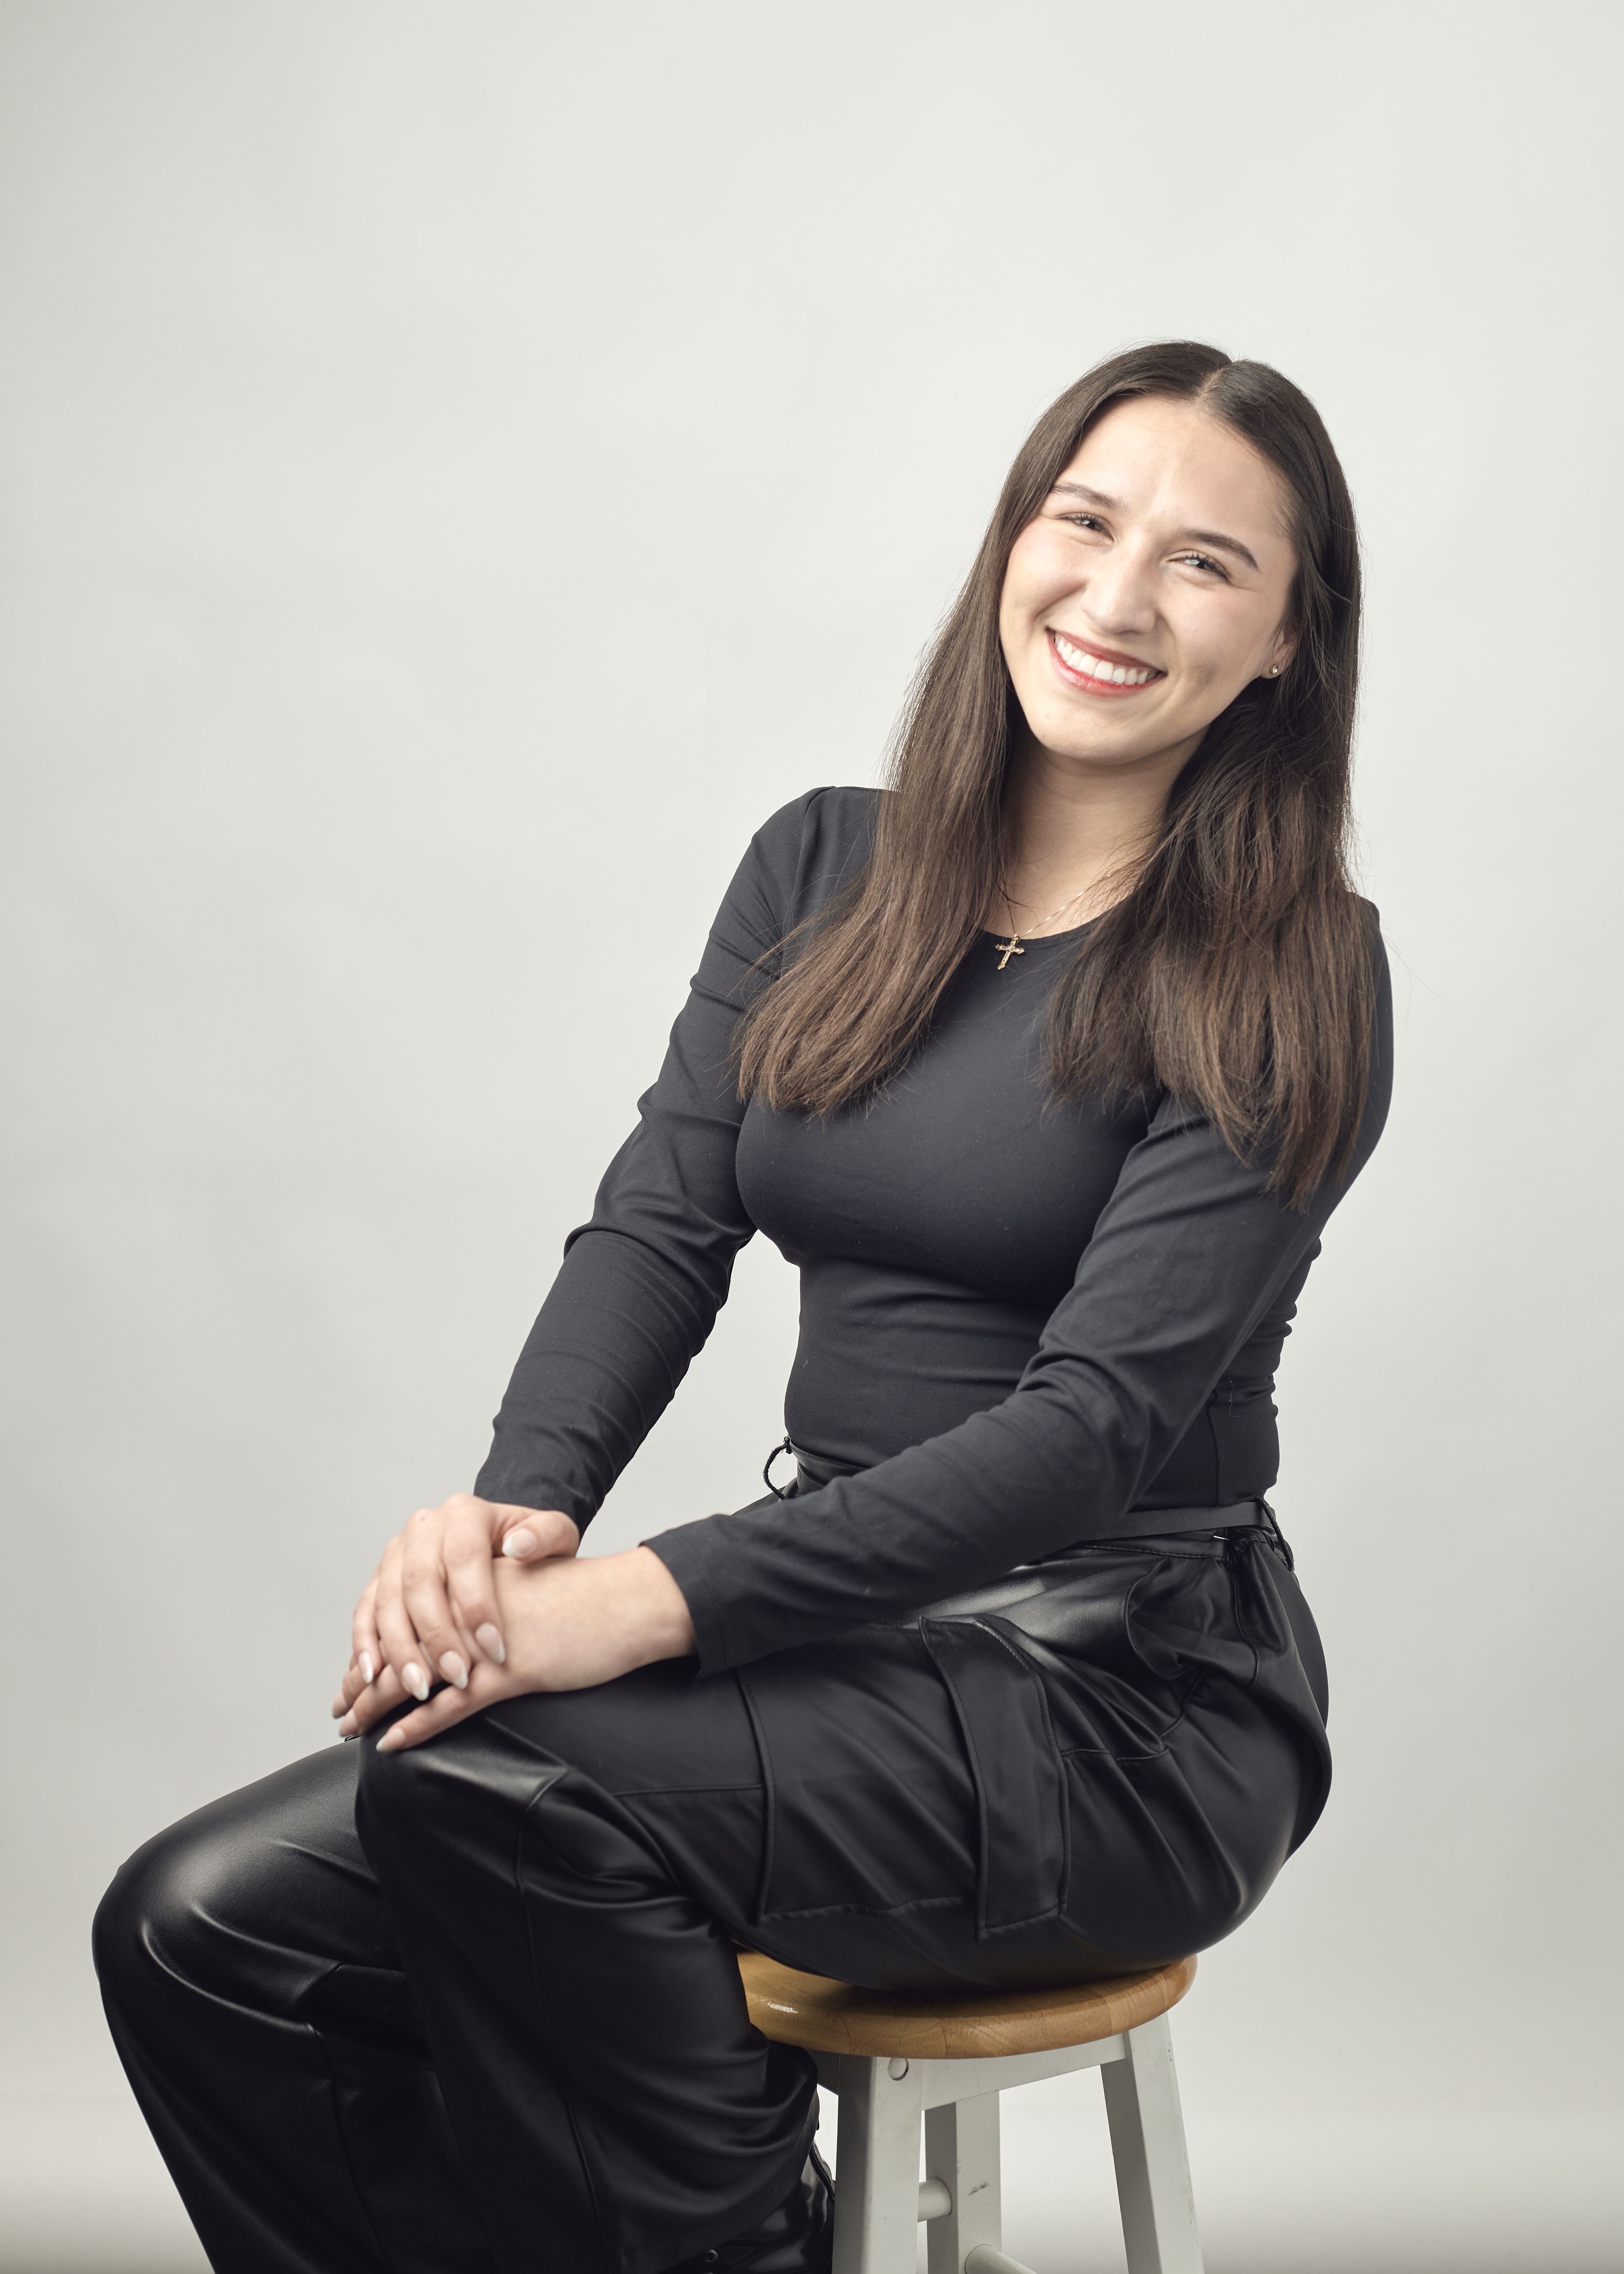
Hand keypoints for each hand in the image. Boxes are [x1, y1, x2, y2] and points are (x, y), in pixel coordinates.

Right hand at [334, 1493, 579, 1719]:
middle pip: (420, 1582)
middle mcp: (424, 1527)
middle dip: (437, 1635)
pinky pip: (364, 1610)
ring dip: (400, 1648)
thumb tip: (520, 1545)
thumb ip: (548, 1535)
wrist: (501, 1540)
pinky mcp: (380, 1577)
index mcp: (464, 1512)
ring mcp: (396, 1551)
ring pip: (387, 1600)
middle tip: (458, 1676)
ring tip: (419, 1687)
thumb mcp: (555, 1534)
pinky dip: (366, 1643)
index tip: (497, 1650)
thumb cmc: (530, 1546)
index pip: (464, 1557)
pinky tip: (373, 1674)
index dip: (478, 1606)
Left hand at [336, 1546, 697, 1749]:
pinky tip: (394, 1741)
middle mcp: (470, 1605)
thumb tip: (451, 1633)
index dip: (375, 1647)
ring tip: (352, 1727)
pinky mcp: (510, 1670)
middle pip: (401, 1644)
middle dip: (364, 1681)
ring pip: (417, 1675)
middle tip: (340, 1708)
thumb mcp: (523, 1594)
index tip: (354, 1675)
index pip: (406, 1612)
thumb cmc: (582, 1603)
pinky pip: (452, 1704)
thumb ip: (484, 1605)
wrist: (629, 1601)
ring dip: (377, 1704)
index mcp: (470, 1579)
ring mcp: (487, 1640)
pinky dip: (419, 1725)